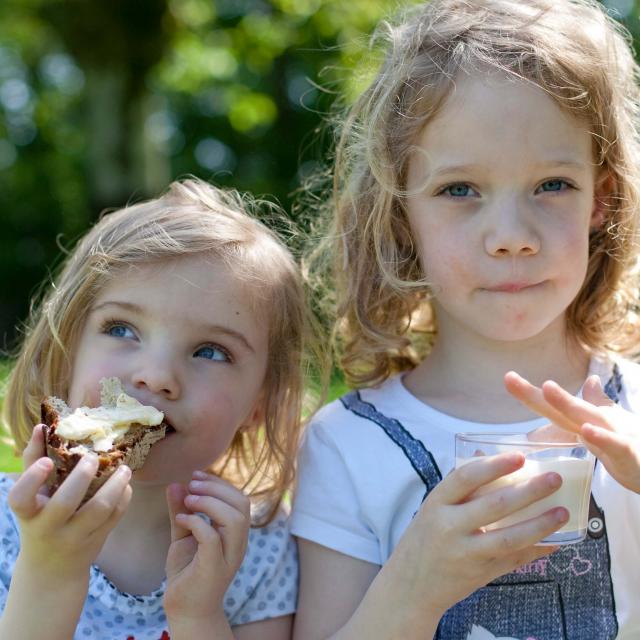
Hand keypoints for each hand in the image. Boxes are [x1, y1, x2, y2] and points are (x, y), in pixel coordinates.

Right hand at [8, 425, 132, 577]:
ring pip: (99, 510)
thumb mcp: (31, 498)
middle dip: (82, 476)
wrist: (52, 569)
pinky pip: (114, 517)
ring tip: (124, 468)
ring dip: (115, 485)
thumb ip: (33, 463)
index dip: (32, 479)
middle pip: (66, 502)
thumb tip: (42, 426)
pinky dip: (124, 498)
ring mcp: (74, 537)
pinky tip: (126, 485)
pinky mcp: (96, 541)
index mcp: (28, 513)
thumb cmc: (39, 520)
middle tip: (93, 458)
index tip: (46, 461)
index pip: (20, 498)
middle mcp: (48, 527)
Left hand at [164, 471, 249, 628]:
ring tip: (188, 499)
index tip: (196, 476)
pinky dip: (196, 523)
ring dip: (210, 502)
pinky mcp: (214, 568)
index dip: (220, 483)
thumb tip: (176, 484)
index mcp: (235, 533)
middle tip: (192, 483)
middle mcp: (238, 544)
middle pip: (241, 505)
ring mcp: (228, 556)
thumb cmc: (187, 573)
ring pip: (235, 519)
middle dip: (217, 488)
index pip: (239, 499)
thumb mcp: (183, 536)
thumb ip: (182, 511)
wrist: (186, 610)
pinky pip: (212, 539)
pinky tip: (181, 520)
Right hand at [383, 452, 566, 620]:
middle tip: (554, 478)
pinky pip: (513, 560)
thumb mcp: (432, 508)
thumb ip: (458, 486)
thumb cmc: (424, 538)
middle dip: (529, 491)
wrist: (410, 586)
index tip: (520, 456)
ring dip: (539, 525)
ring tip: (562, 511)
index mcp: (436, 504)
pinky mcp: (479, 574)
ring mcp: (466, 553)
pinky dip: (536, 550)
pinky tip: (555, 541)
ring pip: (509, 538)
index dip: (494, 466)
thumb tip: (484, 454)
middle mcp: (449, 527)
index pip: (466, 478)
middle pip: (495, 506)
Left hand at [505, 371, 639, 492]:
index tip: (506, 378)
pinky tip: (586, 431)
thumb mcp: (610, 425)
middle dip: (536, 394)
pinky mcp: (630, 452)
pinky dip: (601, 438)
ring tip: (546, 387)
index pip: (552, 406)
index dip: (530, 394)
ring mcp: (615, 434)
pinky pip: (615, 445)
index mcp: (587, 419)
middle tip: (510, 379)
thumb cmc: (634, 445)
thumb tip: (589, 381)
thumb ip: (595, 405)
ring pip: (588, 417)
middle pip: (561, 406)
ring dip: (567, 403)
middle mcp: (597, 422)